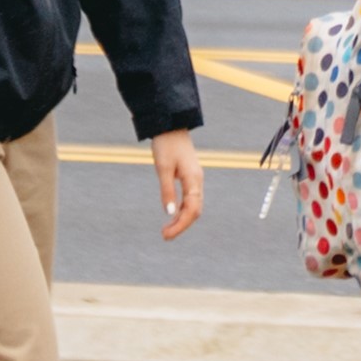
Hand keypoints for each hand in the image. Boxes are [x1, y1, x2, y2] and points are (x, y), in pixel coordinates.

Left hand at [146, 126, 204, 241]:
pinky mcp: (190, 177)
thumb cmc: (166, 144)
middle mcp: (198, 181)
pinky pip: (190, 199)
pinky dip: (182, 210)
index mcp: (194, 179)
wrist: (170, 125)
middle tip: (165, 236)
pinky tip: (172, 215)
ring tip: (166, 229)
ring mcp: (195, 179)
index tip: (167, 235)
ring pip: (193, 206)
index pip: (192, 210)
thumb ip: (167, 190)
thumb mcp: (163, 168)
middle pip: (195, 211)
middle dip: (181, 225)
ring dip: (181, 219)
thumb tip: (169, 212)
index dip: (181, 225)